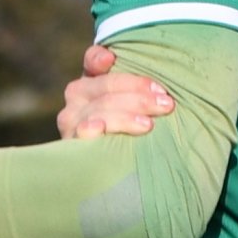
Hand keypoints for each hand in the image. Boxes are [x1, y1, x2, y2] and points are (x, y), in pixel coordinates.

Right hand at [58, 43, 175, 140]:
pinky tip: (100, 128)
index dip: (103, 59)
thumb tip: (151, 80)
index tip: (115, 61)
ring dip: (126, 115)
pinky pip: (82, 132)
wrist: (116, 178)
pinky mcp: (73, 146)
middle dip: (138, 94)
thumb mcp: (140, 111)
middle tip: (166, 103)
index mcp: (92, 81)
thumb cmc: (134, 137)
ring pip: (99, 109)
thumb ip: (142, 91)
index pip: (94, 60)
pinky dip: (92, 128)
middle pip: (105, 86)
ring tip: (149, 125)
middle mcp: (78, 97)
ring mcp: (72, 121)